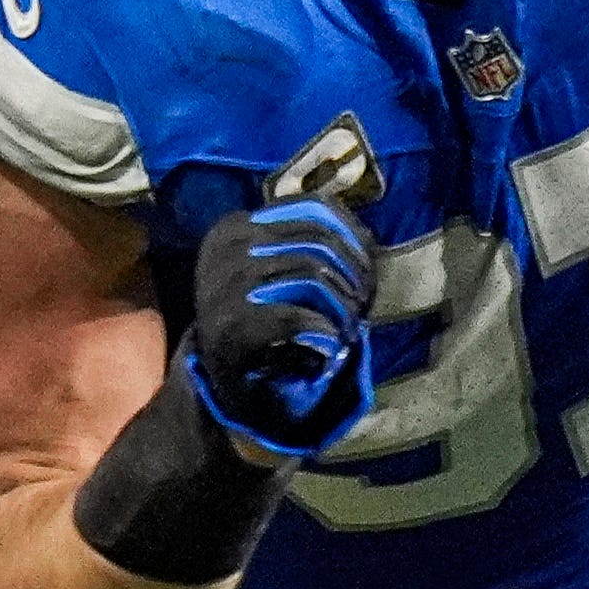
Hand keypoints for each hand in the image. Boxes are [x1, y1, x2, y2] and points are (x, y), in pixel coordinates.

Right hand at [184, 200, 379, 457]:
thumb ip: (315, 243)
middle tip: (361, 308)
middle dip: (354, 276)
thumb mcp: (281, 269)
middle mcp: (225, 248)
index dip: (355, 241)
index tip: (367, 275)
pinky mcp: (229, 326)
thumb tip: (367, 238)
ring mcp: (221, 285)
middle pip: (319, 241)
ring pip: (313, 276)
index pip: (315, 209)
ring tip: (347, 331)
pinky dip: (323, 334)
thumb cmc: (265, 316)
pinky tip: (325, 349)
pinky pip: (297, 318)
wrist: (225, 379)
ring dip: (344, 309)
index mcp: (236, 225)